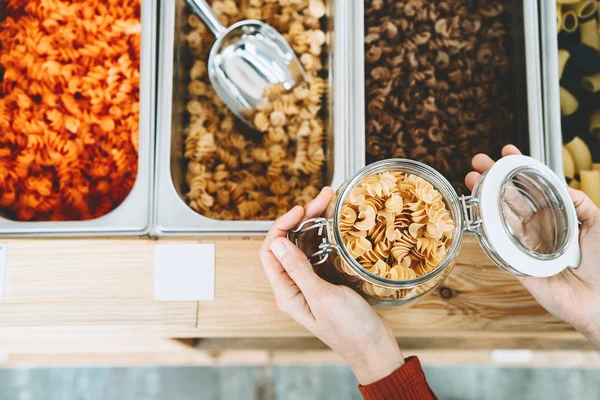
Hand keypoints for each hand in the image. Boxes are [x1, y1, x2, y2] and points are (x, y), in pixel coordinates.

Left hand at [259, 187, 404, 384]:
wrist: (375, 350)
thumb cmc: (350, 330)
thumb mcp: (323, 297)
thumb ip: (299, 269)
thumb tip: (277, 242)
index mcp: (287, 292)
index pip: (271, 252)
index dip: (281, 226)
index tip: (300, 210)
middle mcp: (295, 285)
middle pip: (291, 243)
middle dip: (304, 218)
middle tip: (324, 197)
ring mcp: (312, 282)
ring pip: (308, 244)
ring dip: (317, 223)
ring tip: (332, 202)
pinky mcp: (329, 280)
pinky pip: (323, 252)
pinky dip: (329, 235)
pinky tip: (339, 223)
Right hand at [466, 145, 599, 346]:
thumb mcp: (599, 223)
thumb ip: (580, 202)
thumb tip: (562, 186)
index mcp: (555, 217)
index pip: (532, 189)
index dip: (518, 170)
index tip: (507, 151)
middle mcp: (537, 229)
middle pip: (509, 199)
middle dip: (492, 179)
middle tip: (478, 163)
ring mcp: (524, 246)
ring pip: (498, 218)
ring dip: (483, 198)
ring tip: (471, 180)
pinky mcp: (516, 265)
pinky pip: (498, 246)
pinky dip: (487, 230)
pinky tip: (477, 213)